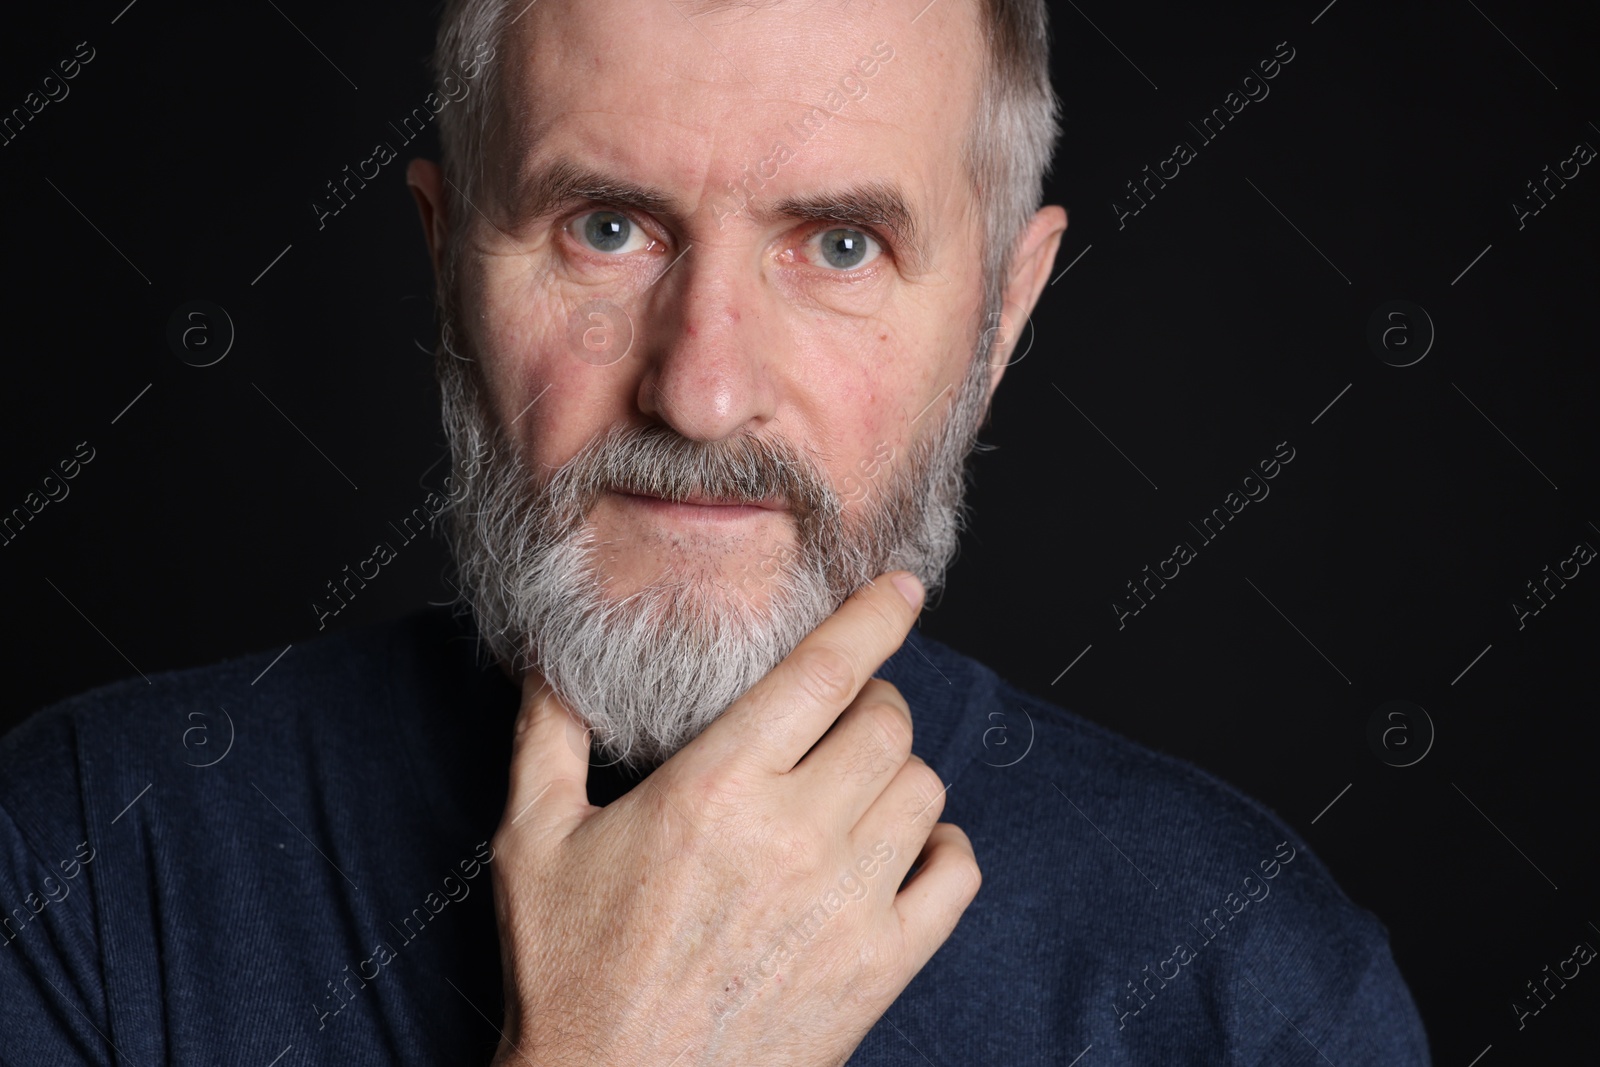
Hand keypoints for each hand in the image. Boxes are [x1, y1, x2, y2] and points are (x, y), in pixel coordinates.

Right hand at [487, 571, 980, 1065]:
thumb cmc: (568, 973)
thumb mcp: (533, 842)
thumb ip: (548, 736)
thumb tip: (549, 657)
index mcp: (713, 790)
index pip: (824, 673)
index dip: (873, 617)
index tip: (900, 588)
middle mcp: (792, 837)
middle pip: (886, 724)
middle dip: (873, 703)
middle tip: (840, 720)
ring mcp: (845, 905)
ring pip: (923, 789)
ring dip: (898, 773)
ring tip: (857, 786)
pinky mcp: (878, 967)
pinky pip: (955, 874)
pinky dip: (942, 848)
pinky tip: (902, 851)